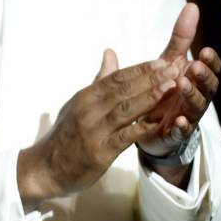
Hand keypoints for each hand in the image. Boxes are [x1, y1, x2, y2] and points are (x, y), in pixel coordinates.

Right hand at [17, 53, 176, 211]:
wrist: (47, 167)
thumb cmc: (66, 134)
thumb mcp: (78, 103)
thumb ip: (99, 80)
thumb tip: (110, 53)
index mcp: (85, 97)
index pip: (115, 78)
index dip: (139, 69)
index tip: (161, 62)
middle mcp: (88, 110)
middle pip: (122, 90)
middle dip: (150, 78)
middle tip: (173, 69)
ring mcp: (94, 131)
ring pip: (125, 110)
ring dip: (150, 97)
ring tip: (171, 87)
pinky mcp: (99, 152)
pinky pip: (124, 137)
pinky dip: (141, 128)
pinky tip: (158, 121)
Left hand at [137, 3, 220, 156]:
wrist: (147, 123)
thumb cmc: (163, 88)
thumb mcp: (170, 60)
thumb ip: (180, 38)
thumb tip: (192, 7)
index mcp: (195, 78)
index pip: (211, 69)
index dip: (211, 62)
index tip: (204, 51)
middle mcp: (195, 96)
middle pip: (208, 87)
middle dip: (204, 76)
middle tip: (195, 67)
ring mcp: (186, 115)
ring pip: (196, 106)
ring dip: (191, 96)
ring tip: (183, 85)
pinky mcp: (174, 132)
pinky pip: (181, 131)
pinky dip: (181, 126)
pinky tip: (178, 121)